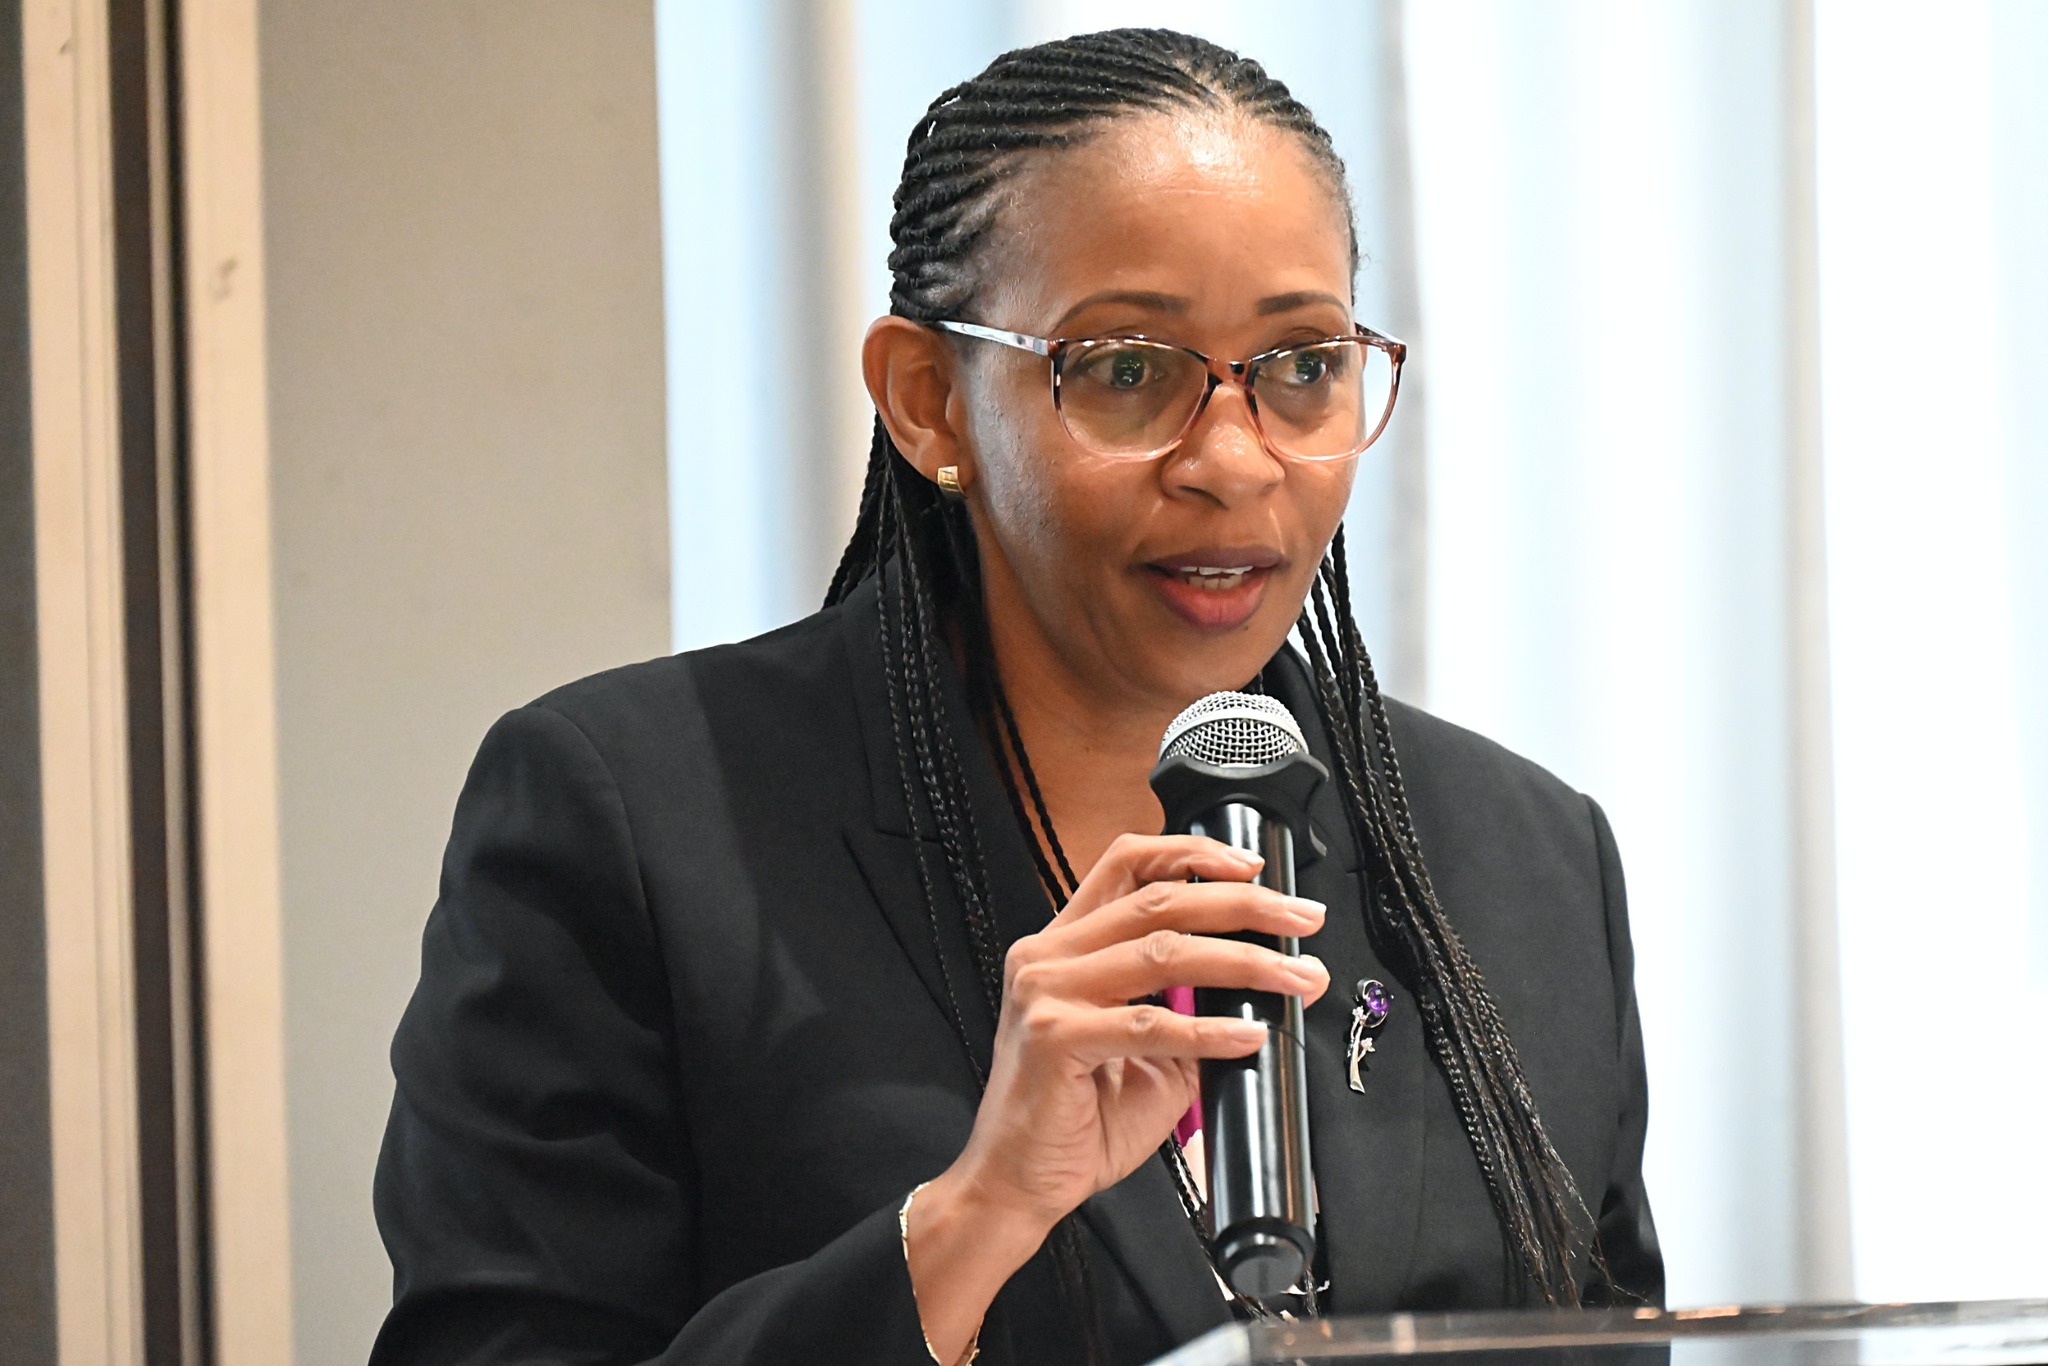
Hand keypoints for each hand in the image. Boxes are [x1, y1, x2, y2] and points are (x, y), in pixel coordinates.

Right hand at [904, 833, 1327, 1359]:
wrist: (1018, 1184)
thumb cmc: (1076, 1120)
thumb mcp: (1144, 1051)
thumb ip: (1185, 1009)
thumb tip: (1259, 987)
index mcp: (1064, 945)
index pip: (1126, 866)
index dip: (1193, 854)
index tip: (1252, 868)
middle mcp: (1049, 956)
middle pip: (1159, 901)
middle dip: (1244, 905)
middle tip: (1302, 920)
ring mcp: (1046, 993)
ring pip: (1164, 951)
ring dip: (1245, 962)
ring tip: (1296, 977)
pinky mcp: (1054, 1037)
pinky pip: (1150, 1024)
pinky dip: (1210, 1030)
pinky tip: (1250, 1035)